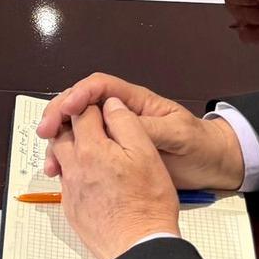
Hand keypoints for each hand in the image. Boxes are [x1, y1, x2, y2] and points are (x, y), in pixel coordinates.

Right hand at [37, 75, 244, 192]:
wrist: (214, 166)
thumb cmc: (199, 144)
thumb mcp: (178, 134)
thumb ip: (150, 127)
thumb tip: (119, 119)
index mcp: (135, 102)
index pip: (99, 87)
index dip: (80, 94)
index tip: (68, 109)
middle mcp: (121, 114)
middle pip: (80, 104)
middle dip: (59, 113)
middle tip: (44, 131)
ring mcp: (117, 135)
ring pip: (79, 128)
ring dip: (60, 138)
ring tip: (50, 158)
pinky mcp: (116, 155)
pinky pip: (87, 151)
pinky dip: (71, 159)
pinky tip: (63, 171)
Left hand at [49, 101, 179, 258]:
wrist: (139, 248)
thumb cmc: (147, 205)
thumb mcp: (146, 153)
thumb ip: (125, 123)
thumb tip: (111, 105)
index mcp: (91, 148)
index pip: (82, 112)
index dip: (93, 106)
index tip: (102, 108)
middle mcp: (74, 167)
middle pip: (63, 132)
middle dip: (73, 123)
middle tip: (88, 122)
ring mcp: (70, 189)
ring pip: (60, 157)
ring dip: (70, 147)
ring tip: (87, 147)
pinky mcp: (72, 208)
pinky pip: (65, 181)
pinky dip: (73, 172)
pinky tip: (90, 176)